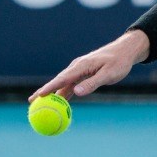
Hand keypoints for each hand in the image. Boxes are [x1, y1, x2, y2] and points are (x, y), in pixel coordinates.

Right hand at [29, 32, 147, 102]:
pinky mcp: (83, 73)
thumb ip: (93, 83)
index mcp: (82, 66)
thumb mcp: (109, 74)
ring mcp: (79, 70)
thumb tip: (77, 92)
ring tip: (40, 104)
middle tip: (31, 102)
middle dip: (44, 92)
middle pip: (58, 82)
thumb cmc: (119, 62)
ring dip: (52, 94)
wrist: (124, 51)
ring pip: (63, 84)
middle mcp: (77, 67)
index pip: (62, 79)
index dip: (49, 88)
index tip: (39, 96)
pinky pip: (71, 85)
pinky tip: (58, 101)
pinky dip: (64, 93)